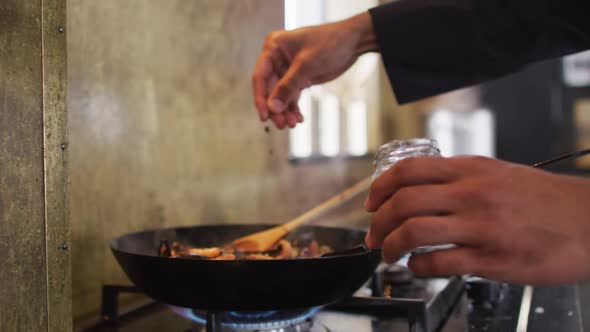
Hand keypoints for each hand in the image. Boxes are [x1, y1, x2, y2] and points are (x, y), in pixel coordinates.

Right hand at [252, 12, 376, 128]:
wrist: (353, 42)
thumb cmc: (330, 43)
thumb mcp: (306, 66)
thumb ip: (287, 87)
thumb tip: (273, 108)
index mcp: (273, 47)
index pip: (260, 76)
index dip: (261, 98)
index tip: (264, 116)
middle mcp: (277, 58)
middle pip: (270, 88)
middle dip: (276, 108)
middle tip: (281, 124)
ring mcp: (288, 68)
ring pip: (281, 95)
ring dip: (285, 111)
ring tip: (291, 124)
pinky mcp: (299, 77)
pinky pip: (292, 96)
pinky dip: (294, 108)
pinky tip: (298, 118)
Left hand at [364, 156, 589, 284]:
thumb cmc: (545, 200)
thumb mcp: (498, 172)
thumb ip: (459, 178)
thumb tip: (421, 188)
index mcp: (470, 169)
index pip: (408, 170)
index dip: (380, 187)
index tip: (371, 203)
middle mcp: (471, 194)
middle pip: (403, 202)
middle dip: (377, 222)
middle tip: (373, 236)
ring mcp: (480, 227)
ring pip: (414, 232)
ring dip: (391, 246)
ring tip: (388, 253)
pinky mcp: (491, 259)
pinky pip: (439, 263)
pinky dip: (418, 267)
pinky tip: (418, 267)